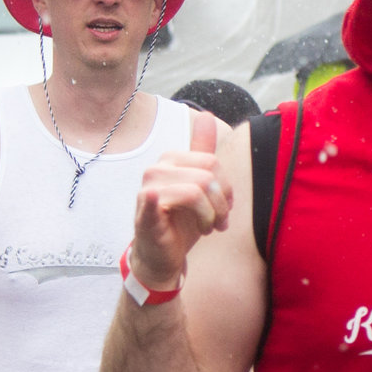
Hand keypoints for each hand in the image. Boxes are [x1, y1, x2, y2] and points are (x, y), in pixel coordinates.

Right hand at [128, 109, 227, 291]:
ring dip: (210, 215)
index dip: (226, 188)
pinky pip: (160, 198)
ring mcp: (148, 189)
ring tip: (208, 229)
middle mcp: (157, 169)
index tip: (224, 209)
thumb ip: (202, 152)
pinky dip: (163, 201)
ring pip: (197, 189)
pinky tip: (164, 206)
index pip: (213, 162)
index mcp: (171, 160)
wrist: (161, 256)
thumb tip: (205, 115)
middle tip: (219, 223)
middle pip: (208, 175)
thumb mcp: (198, 185)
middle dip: (221, 203)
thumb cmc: (181, 222)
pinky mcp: (145, 212)